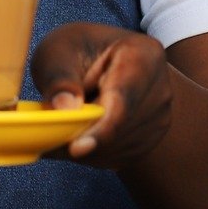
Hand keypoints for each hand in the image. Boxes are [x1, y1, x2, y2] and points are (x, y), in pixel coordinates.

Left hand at [31, 22, 172, 167]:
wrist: (99, 60)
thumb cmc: (76, 50)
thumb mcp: (58, 52)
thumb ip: (59, 78)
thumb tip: (64, 108)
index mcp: (144, 54)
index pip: (124, 99)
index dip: (101, 127)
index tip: (75, 148)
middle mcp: (161, 87)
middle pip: (123, 128)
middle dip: (85, 139)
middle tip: (46, 140)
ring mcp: (161, 115)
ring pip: (120, 147)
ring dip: (86, 149)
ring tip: (58, 131)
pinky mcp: (152, 137)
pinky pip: (120, 157)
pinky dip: (93, 155)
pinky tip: (76, 137)